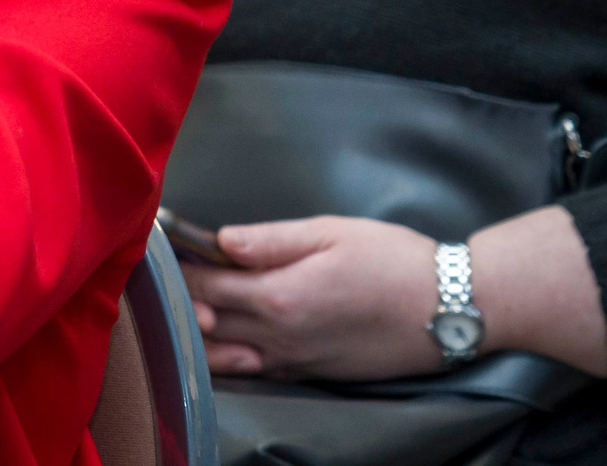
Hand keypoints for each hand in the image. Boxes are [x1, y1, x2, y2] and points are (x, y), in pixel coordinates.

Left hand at [182, 216, 444, 381]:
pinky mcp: (312, 373)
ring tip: (183, 307)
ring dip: (199, 334)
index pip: (206, 286)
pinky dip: (230, 355)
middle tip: (158, 276)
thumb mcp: (332, 233)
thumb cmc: (393, 262)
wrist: (448, 311)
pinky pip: (256, 369)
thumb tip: (221, 241)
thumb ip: (271, 240)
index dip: (178, 267)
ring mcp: (295, 361)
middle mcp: (279, 337)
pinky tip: (223, 338)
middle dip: (181, 299)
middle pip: (208, 323)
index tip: (158, 248)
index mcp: (279, 297)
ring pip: (225, 356)